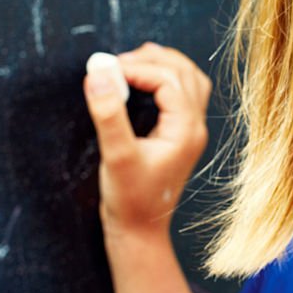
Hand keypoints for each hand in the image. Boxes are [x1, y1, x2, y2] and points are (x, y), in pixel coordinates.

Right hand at [82, 42, 211, 241]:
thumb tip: (98, 72)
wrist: (140, 232)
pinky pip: (182, 94)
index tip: (105, 71)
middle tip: (115, 62)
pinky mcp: (179, 135)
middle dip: (150, 60)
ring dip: (161, 65)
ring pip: (188, 80)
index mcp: (185, 130)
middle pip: (183, 72)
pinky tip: (142, 83)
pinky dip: (164, 79)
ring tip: (129, 63)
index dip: (136, 68)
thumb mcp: (115, 156)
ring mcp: (190, 131)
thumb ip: (108, 114)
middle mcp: (194, 127)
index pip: (167, 79)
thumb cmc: (130, 200)